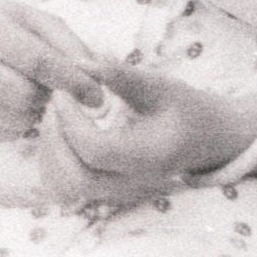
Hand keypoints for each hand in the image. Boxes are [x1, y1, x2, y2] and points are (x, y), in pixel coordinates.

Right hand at [0, 0, 103, 141]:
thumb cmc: (3, 27)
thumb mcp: (35, 20)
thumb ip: (68, 43)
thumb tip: (94, 76)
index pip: (36, 60)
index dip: (71, 80)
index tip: (96, 94)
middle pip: (26, 96)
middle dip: (49, 95)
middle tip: (52, 86)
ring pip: (19, 119)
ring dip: (36, 110)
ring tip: (29, 89)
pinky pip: (7, 133)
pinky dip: (20, 122)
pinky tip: (12, 102)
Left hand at [38, 63, 256, 203]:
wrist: (206, 139)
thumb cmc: (183, 108)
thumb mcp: (160, 85)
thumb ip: (121, 75)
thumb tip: (78, 61)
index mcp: (150, 156)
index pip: (96, 151)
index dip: (70, 121)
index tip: (62, 91)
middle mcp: (133, 184)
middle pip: (76, 178)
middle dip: (55, 139)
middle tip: (54, 103)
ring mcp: (119, 194)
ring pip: (66, 189)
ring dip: (50, 152)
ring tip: (55, 116)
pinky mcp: (106, 194)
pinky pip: (66, 190)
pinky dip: (52, 164)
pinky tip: (58, 134)